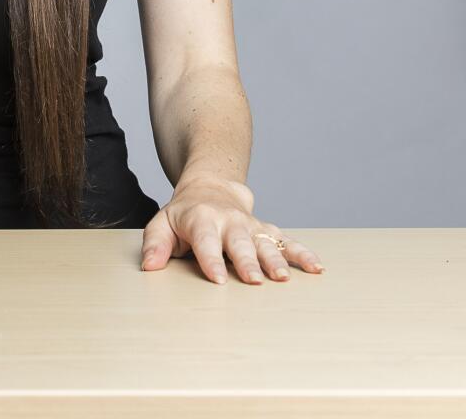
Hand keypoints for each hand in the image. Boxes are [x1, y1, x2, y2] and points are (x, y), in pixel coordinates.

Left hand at [139, 174, 324, 283]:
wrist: (210, 186)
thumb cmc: (184, 214)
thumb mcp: (162, 223)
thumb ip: (155, 244)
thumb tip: (149, 266)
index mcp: (202, 220)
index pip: (205, 241)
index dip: (211, 260)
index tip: (218, 279)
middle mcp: (230, 222)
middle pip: (239, 242)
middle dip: (247, 261)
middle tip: (254, 280)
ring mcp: (251, 226)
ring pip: (266, 242)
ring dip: (276, 259)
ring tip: (284, 277)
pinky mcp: (267, 230)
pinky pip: (287, 241)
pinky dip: (302, 253)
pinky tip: (317, 267)